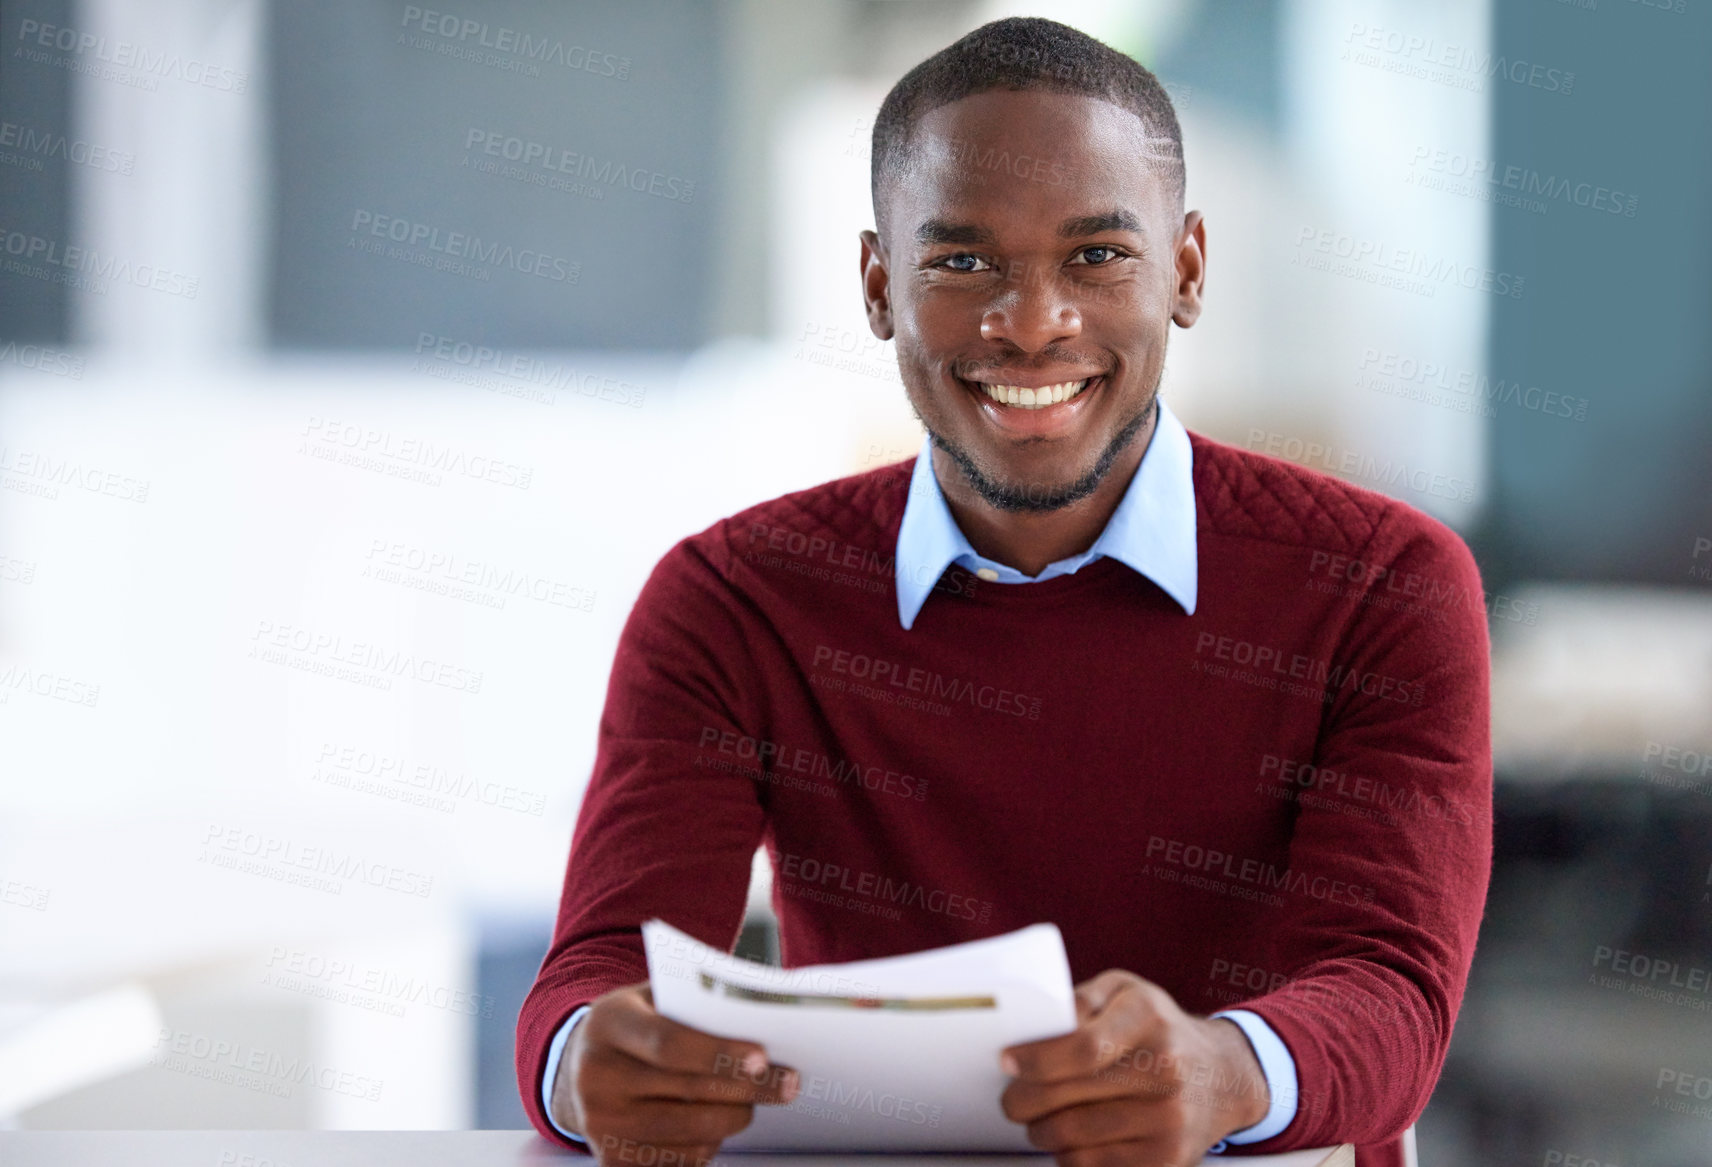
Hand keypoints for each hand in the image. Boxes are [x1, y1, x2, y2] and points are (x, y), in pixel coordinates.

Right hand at [551, 980, 799, 1166]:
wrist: (579, 1066)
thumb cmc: (635, 1024)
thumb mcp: (652, 995)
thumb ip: (695, 1000)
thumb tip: (761, 1011)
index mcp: (608, 1024)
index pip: (670, 1044)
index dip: (719, 1054)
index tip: (764, 1058)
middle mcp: (596, 1077)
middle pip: (689, 1093)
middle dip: (749, 1089)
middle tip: (788, 1083)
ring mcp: (600, 1124)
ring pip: (692, 1133)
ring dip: (734, 1119)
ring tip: (752, 1100)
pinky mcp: (611, 1161)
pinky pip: (681, 1160)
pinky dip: (709, 1144)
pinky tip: (717, 1121)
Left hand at [999, 969, 1269, 1165]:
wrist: (1222, 1077)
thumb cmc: (1161, 1030)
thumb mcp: (1128, 992)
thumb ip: (1083, 999)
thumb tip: (1036, 1025)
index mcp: (1149, 1017)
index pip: (1081, 1047)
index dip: (1034, 1059)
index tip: (1008, 1061)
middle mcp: (1165, 1068)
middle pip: (1067, 1096)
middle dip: (1022, 1100)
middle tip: (1012, 1098)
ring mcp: (1169, 1118)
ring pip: (1072, 1136)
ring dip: (1040, 1130)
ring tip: (1038, 1119)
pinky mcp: (1167, 1158)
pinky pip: (1093, 1164)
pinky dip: (1068, 1154)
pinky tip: (1069, 1137)